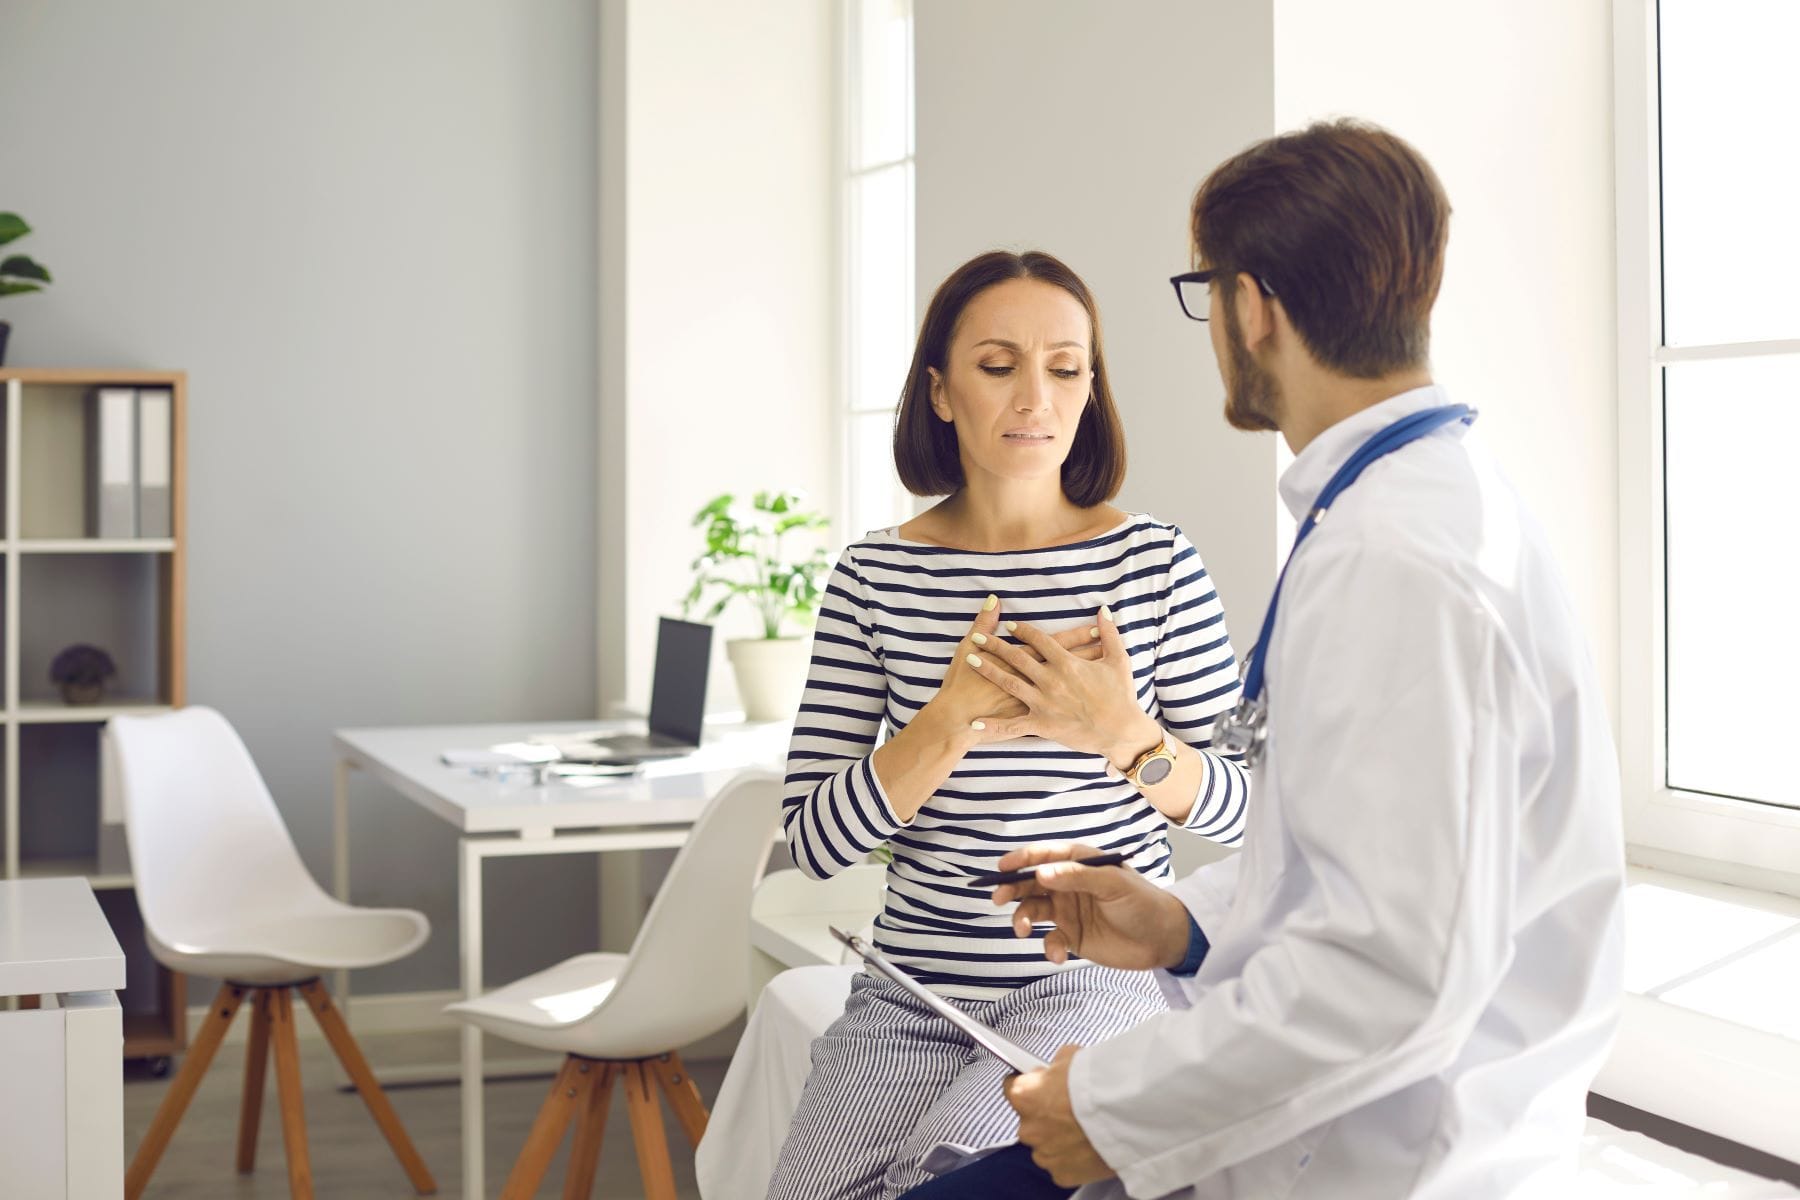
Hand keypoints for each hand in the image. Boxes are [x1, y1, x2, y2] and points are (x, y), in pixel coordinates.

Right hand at [926, 598, 1107, 733]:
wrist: (957, 722)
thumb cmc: (962, 686)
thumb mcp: (967, 648)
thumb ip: (983, 622)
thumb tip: (994, 600)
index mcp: (1025, 662)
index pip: (1057, 644)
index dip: (1077, 636)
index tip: (1095, 628)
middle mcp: (1036, 681)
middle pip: (1069, 663)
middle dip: (1090, 653)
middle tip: (1109, 647)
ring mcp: (1038, 703)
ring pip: (1071, 688)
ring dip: (1088, 678)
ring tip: (1108, 670)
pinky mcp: (1034, 722)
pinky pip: (1059, 714)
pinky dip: (1075, 708)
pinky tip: (1090, 706)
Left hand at [962, 606, 1158, 762]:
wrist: (1121, 731)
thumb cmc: (1121, 696)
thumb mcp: (1118, 661)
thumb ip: (1109, 634)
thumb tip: (1104, 610)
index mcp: (1067, 663)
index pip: (1040, 641)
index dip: (1023, 631)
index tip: (1009, 626)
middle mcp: (1052, 680)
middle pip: (1018, 657)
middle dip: (995, 645)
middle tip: (978, 636)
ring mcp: (1044, 703)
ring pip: (1010, 683)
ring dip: (988, 670)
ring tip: (970, 659)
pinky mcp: (1043, 724)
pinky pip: (1014, 725)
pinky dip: (994, 725)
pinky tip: (975, 722)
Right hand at [993, 843, 1191, 969]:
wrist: (1163, 939)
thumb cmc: (1143, 902)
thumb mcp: (1113, 883)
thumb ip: (1078, 876)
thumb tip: (1042, 873)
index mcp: (1080, 863)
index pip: (1046, 856)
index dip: (1022, 859)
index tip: (1002, 868)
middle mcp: (1069, 885)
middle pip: (1031, 883)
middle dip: (1012, 888)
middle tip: (998, 898)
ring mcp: (1069, 911)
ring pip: (1034, 910)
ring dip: (1023, 918)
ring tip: (1022, 929)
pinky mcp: (1072, 936)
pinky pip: (1050, 939)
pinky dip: (1048, 947)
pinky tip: (1057, 955)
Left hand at [1004, 1045, 1115, 1186]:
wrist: (1125, 1113)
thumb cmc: (1099, 1085)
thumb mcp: (1072, 1057)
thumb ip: (1056, 1066)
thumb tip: (1058, 1068)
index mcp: (1024, 1095)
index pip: (1012, 1087)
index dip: (1030, 1085)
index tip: (1040, 1086)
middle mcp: (1028, 1127)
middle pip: (1030, 1120)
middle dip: (1047, 1115)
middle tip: (1071, 1109)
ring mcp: (1044, 1153)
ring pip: (1045, 1145)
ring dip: (1059, 1138)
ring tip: (1085, 1129)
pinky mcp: (1061, 1173)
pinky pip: (1062, 1164)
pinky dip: (1073, 1158)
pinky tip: (1089, 1145)